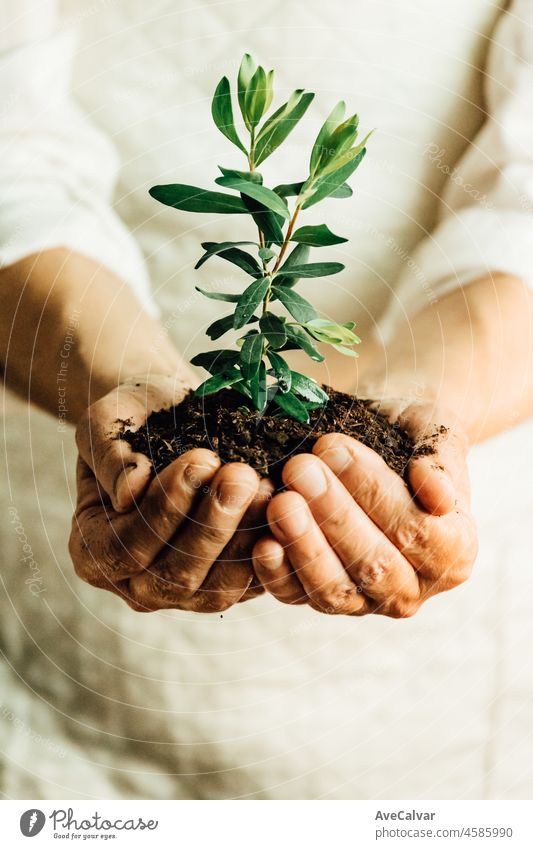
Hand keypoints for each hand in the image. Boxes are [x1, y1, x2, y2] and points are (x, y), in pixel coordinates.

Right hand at [71, 375, 270, 611]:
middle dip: (212, 526)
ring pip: (217, 590)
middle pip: (174, 576)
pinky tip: (288, 507)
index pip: (125, 548)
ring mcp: (185, 594)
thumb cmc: (136, 416)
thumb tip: (129, 493)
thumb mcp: (107, 422)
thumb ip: (110, 455)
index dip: (165, 509)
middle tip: (243, 475)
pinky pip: (253, 584)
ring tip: (268, 488)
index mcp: (94, 550)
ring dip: (245, 539)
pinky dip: (273, 549)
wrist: (175, 415)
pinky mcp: (230, 587)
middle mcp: (137, 583)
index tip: (202, 460)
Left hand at [252, 399, 477, 617]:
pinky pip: (297, 596)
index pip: (416, 531)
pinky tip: (261, 542)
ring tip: (280, 502)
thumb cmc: (409, 434)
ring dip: (303, 545)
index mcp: (453, 552)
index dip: (374, 492)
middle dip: (333, 515)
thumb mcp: (436, 432)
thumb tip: (438, 496)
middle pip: (374, 565)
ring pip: (334, 590)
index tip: (335, 448)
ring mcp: (365, 601)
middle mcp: (413, 587)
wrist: (379, 438)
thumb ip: (440, 463)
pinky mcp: (320, 599)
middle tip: (300, 469)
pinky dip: (277, 574)